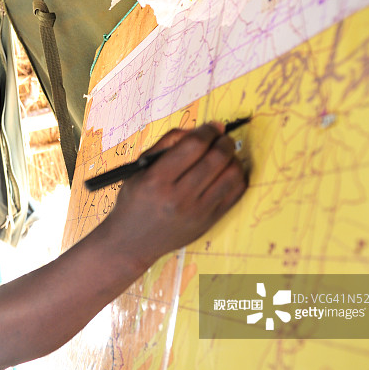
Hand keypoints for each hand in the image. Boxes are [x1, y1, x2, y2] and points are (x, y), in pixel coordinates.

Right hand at [101, 123, 246, 268]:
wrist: (131, 242)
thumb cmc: (134, 201)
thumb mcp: (140, 168)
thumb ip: (167, 143)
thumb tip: (202, 129)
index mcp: (156, 180)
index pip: (194, 145)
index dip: (208, 130)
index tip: (211, 126)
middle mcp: (178, 197)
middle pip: (216, 157)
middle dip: (224, 141)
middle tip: (221, 138)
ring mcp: (196, 212)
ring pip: (232, 174)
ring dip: (233, 158)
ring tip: (224, 155)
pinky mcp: (208, 222)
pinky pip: (236, 193)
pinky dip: (237, 177)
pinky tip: (227, 172)